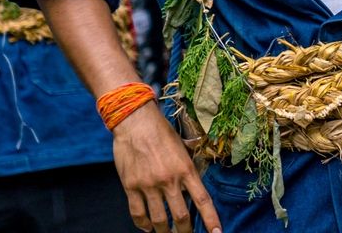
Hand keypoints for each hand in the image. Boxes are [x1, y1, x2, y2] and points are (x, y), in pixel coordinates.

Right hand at [112, 103, 220, 232]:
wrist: (135, 121)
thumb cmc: (161, 131)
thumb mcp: (183, 145)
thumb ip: (189, 164)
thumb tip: (195, 178)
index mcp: (186, 169)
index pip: (203, 200)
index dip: (211, 219)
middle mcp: (169, 180)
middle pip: (181, 217)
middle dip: (186, 232)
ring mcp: (149, 185)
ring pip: (159, 220)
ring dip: (165, 231)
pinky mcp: (131, 186)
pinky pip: (138, 213)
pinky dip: (143, 224)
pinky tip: (148, 228)